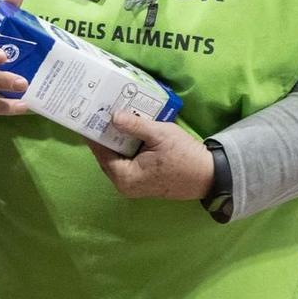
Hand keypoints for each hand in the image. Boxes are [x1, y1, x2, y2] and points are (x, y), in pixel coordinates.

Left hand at [87, 110, 214, 199]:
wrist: (209, 175)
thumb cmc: (185, 156)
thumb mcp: (159, 135)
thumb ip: (134, 126)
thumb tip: (113, 116)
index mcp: (124, 177)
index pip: (101, 152)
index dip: (94, 133)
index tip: (87, 116)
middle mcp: (125, 185)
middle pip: (107, 156)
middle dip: (105, 135)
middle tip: (99, 113)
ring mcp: (134, 185)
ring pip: (118, 158)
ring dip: (117, 140)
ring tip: (111, 117)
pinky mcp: (143, 182)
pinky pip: (128, 162)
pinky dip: (127, 148)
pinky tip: (129, 131)